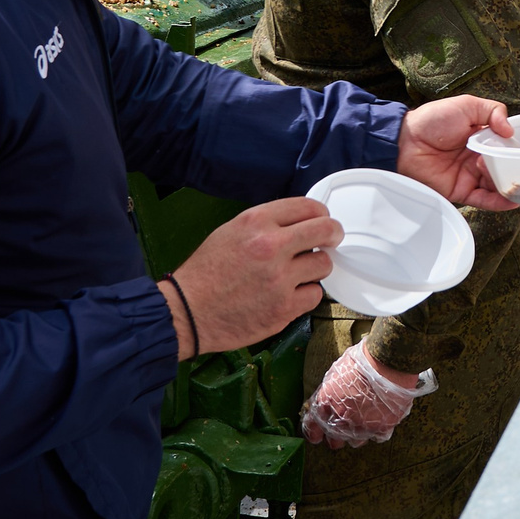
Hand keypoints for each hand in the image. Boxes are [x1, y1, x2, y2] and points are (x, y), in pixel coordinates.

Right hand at [165, 197, 338, 359]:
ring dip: (314, 269)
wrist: (187, 312)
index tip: (323, 221)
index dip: (321, 214)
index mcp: (256, 222)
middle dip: (333, 234)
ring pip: (323, 265)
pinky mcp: (284, 307)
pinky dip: (305, 296)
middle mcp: (271, 246)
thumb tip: (299, 223)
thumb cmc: (205, 273)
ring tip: (296, 274)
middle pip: (326, 230)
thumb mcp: (230, 231)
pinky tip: (288, 295)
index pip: (308, 206)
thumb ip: (266, 224)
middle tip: (331, 241)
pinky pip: (315, 295)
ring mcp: (280, 278)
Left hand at [302, 341, 432, 447]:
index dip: (313, 432)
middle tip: (340, 436)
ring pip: (356, 441)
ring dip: (358, 434)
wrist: (388, 361)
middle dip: (335, 439)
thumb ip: (332, 389)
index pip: (312, 425)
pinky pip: (377, 437)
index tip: (316, 437)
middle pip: (334, 439)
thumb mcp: (338, 371)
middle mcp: (341, 417)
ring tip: (364, 424)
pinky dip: (378, 431)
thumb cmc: (363, 359)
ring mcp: (361, 424)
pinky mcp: (382, 427)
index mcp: (326, 401)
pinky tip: (381, 421)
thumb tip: (330, 396)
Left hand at [397, 95, 519, 211]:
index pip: (507, 146)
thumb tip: (511, 131)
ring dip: (508, 183)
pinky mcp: (461, 191)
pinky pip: (483, 199)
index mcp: (482, 137)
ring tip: (518, 181)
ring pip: (497, 184)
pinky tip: (512, 200)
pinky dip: (498, 202)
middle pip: (505, 167)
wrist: (405, 142)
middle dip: (515, 169)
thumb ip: (493, 111)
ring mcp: (470, 175)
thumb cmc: (433, 120)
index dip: (518, 149)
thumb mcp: (466, 105)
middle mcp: (479, 157)